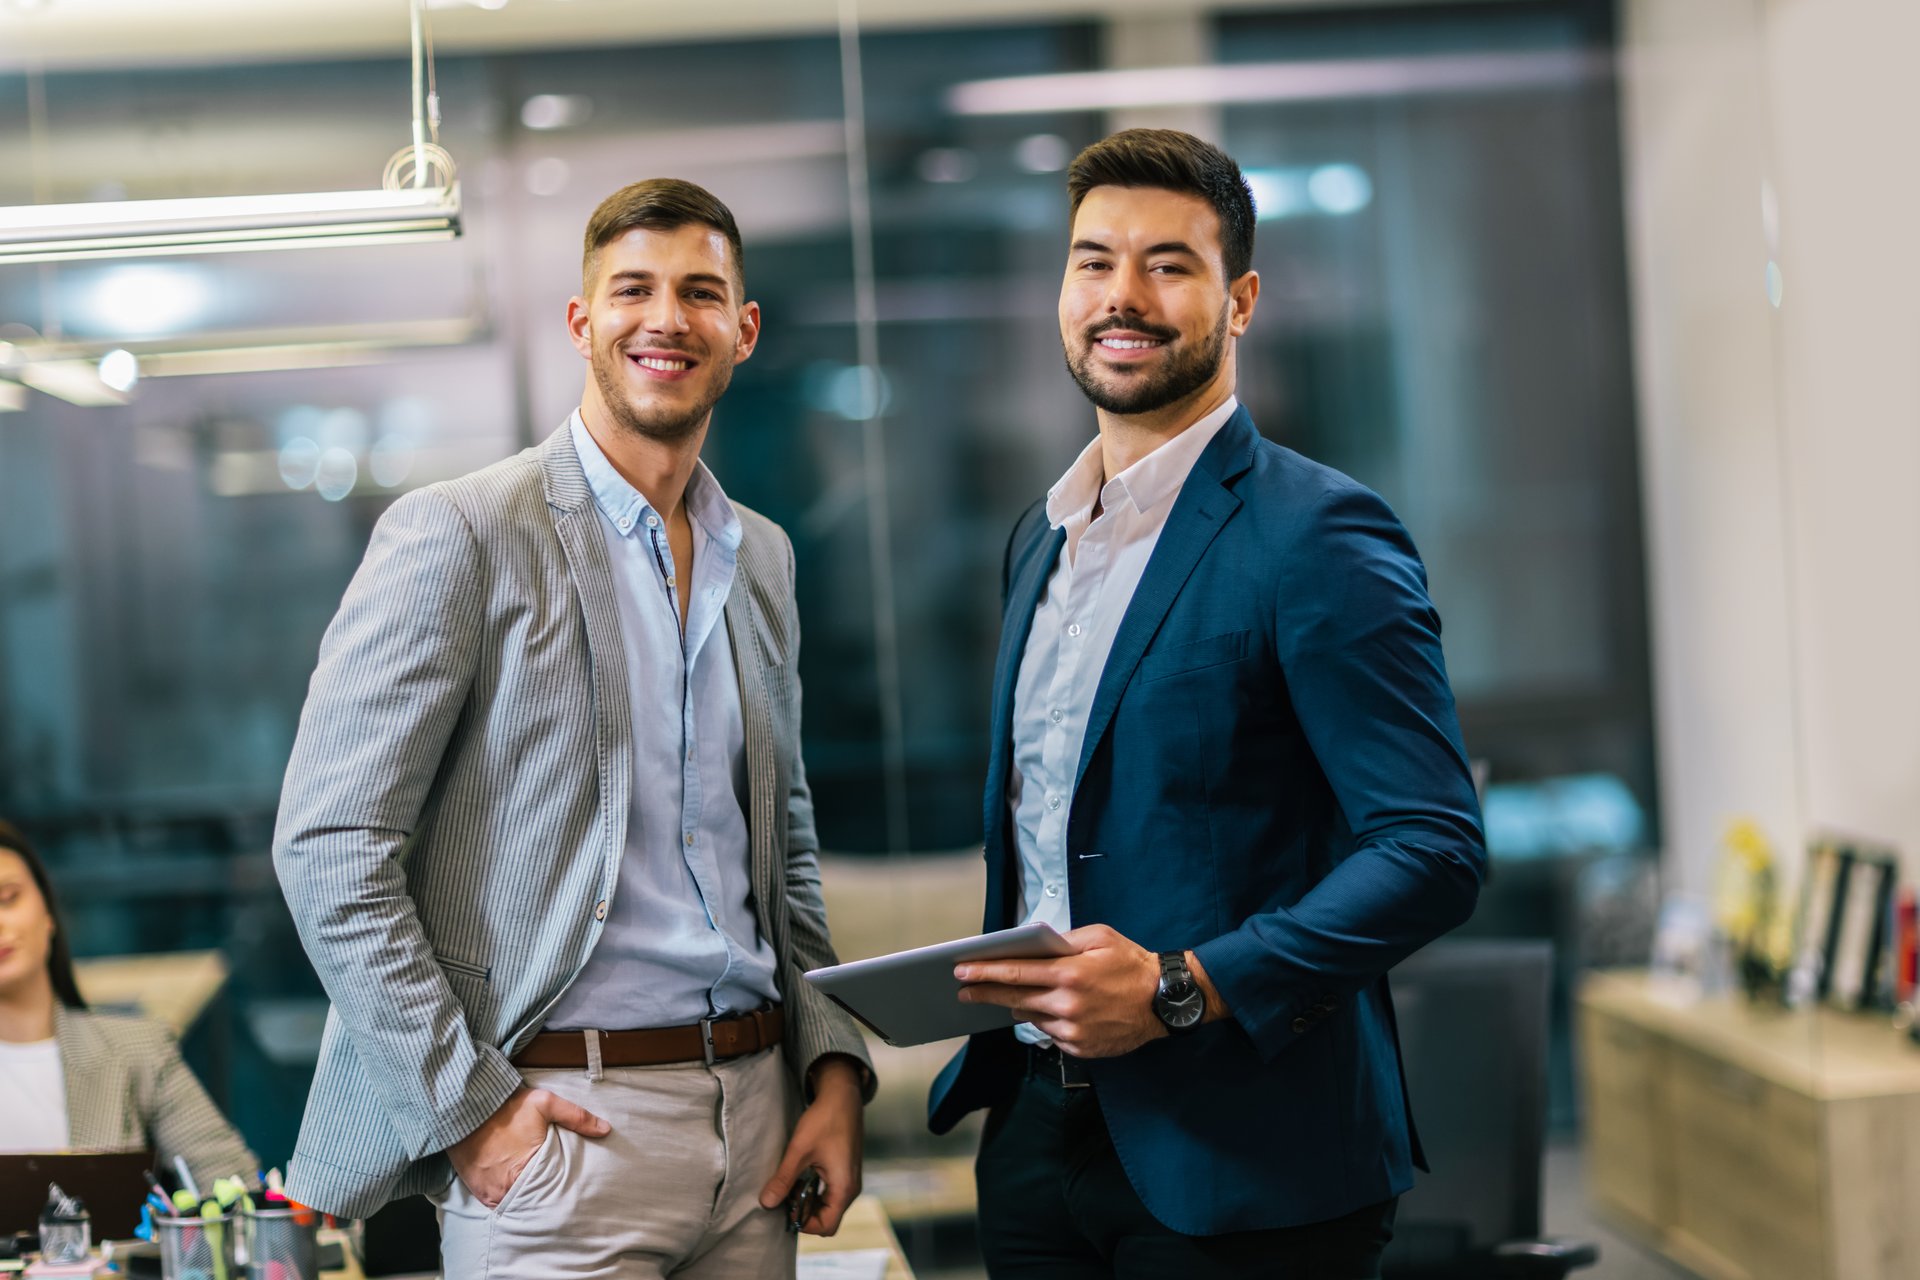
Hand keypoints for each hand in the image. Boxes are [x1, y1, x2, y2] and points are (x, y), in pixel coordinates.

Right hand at [447, 1086, 609, 1208]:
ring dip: (526, 1200)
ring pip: (516, 1205)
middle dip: (546, 1198)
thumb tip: (606, 1129)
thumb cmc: (506, 1107)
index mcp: (528, 1169)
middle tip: (558, 1196)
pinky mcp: (478, 1193)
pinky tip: (519, 1191)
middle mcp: (508, 1188)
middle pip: (535, 1202)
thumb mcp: (544, 1103)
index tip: (572, 1190)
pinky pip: (498, 1204)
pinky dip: (508, 1199)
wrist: (462, 1109)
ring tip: (539, 1194)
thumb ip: (576, 1117)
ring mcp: (491, 1193)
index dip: (563, 1191)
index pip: (553, 1191)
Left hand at [758, 1056, 864, 1235]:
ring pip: (828, 1206)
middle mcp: (851, 1188)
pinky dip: (814, 1190)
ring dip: (808, 1200)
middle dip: (804, 1213)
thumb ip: (783, 1179)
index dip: (804, 1224)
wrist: (842, 1095)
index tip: (786, 1207)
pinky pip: (830, 1193)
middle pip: (827, 1218)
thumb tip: (766, 1203)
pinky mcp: (845, 1171)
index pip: (826, 1226)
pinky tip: (800, 1174)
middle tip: (785, 1195)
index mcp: (844, 1188)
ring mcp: (849, 1179)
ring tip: (790, 1183)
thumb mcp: (799, 1150)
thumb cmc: (825, 1119)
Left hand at [954, 923, 1165, 1057]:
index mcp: (1069, 973)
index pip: (1015, 972)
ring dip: (1019, 1006)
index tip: (961, 970)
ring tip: (1011, 996)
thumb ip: (1064, 940)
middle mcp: (1067, 1003)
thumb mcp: (1100, 937)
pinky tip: (1052, 1010)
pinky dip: (1046, 1021)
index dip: (984, 971)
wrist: (1164, 1001)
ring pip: (1031, 1017)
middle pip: (1014, 999)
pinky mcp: (1080, 1047)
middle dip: (985, 993)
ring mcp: (1073, 1029)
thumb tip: (1033, 944)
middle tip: (963, 991)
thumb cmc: (1131, 963)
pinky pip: (1050, 1034)